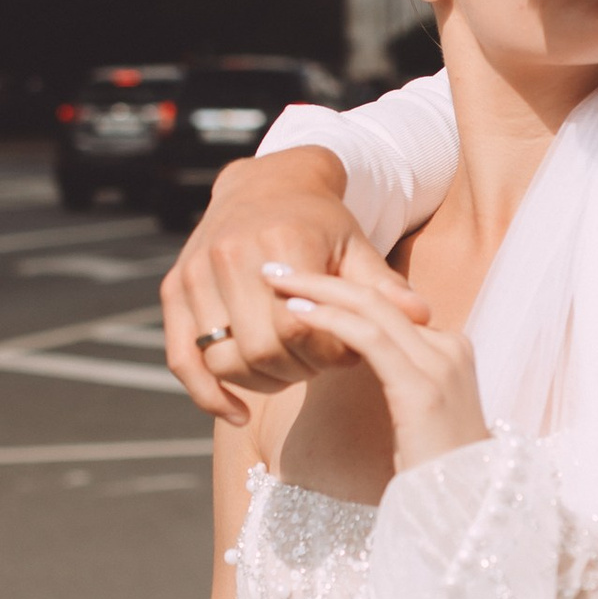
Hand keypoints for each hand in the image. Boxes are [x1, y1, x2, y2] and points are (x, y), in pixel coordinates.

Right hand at [162, 151, 428, 422]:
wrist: (268, 185)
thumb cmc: (322, 222)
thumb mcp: (357, 248)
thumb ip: (384, 288)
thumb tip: (423, 318)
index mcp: (279, 243)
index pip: (298, 329)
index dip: (326, 354)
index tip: (347, 353)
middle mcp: (229, 256)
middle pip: (261, 350)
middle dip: (296, 370)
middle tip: (319, 364)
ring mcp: (195, 273)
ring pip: (223, 361)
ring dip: (260, 381)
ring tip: (290, 370)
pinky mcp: (174, 290)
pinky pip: (183, 359)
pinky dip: (208, 395)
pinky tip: (238, 413)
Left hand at [265, 261, 489, 472]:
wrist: (464, 512)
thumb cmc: (431, 474)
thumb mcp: (413, 415)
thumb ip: (395, 380)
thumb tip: (353, 361)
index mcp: (450, 350)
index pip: (389, 304)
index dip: (340, 289)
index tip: (298, 282)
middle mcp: (450, 346)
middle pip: (379, 295)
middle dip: (323, 276)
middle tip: (275, 267)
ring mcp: (441, 364)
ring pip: (372, 307)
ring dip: (318, 289)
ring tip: (275, 279)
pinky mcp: (422, 387)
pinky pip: (368, 338)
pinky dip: (328, 319)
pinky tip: (295, 313)